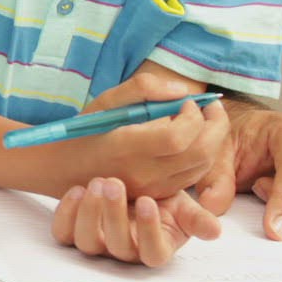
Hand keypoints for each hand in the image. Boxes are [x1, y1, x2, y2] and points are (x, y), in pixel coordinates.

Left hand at [52, 177, 221, 266]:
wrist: (132, 186)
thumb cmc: (159, 199)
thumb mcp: (182, 205)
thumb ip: (197, 218)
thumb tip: (214, 230)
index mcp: (155, 247)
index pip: (153, 252)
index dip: (149, 230)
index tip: (149, 201)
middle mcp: (124, 250)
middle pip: (117, 246)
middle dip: (114, 214)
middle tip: (113, 183)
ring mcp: (98, 242)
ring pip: (87, 241)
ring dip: (90, 213)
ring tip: (97, 183)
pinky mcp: (73, 231)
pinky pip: (63, 233)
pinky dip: (66, 213)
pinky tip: (76, 190)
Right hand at [76, 76, 228, 199]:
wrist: (64, 169)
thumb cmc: (84, 131)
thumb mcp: (105, 101)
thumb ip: (142, 88)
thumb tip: (181, 89)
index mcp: (127, 147)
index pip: (178, 136)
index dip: (193, 116)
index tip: (187, 100)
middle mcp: (143, 172)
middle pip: (200, 154)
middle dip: (216, 126)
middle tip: (210, 107)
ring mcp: (153, 187)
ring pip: (202, 167)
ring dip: (212, 140)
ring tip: (203, 120)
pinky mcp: (158, 194)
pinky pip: (192, 177)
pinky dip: (202, 155)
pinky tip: (192, 139)